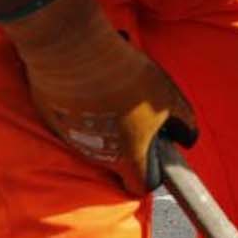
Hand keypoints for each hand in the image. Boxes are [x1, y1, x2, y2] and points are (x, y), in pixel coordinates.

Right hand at [0, 0, 196, 193]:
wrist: (73, 51)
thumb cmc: (126, 78)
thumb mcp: (169, 97)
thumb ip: (185, 123)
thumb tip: (187, 137)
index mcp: (127, 157)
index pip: (140, 186)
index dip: (151, 175)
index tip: (155, 157)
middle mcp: (96, 156)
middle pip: (117, 160)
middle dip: (129, 142)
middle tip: (137, 114)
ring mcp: (69, 138)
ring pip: (93, 139)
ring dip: (105, 122)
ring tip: (113, 91)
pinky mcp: (49, 117)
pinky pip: (71, 119)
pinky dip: (81, 108)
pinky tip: (89, 83)